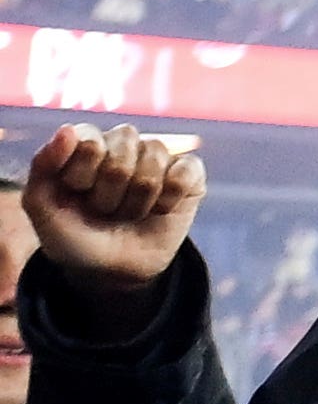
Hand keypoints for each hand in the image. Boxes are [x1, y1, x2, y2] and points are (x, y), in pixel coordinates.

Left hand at [22, 126, 202, 329]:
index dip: (81, 172)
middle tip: (103, 209)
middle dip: (109, 191)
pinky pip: (186, 171)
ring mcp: (159, 158)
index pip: (89, 138)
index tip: (75, 193)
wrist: (113, 272)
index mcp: (86, 145)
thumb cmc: (74, 238)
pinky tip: (159, 210)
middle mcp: (123, 145)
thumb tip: (67, 130)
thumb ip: (41, 167)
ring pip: (154, 159)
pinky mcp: (189, 174)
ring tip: (129, 213)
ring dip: (136, 200)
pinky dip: (169, 198)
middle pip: (124, 146)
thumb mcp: (43, 210)